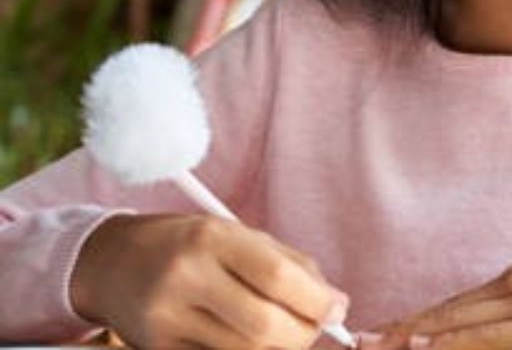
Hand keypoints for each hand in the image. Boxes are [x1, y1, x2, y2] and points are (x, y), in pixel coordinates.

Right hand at [69, 213, 348, 348]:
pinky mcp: (157, 349)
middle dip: (304, 334)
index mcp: (211, 239)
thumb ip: (292, 266)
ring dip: (279, 348)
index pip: (279, 278)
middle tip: (314, 327)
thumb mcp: (238, 235)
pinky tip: (249, 339)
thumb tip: (337, 306)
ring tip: (283, 332)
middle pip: (265, 327)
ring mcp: (166, 319)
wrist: (111, 262)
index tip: (337, 309)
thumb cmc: (190, 245)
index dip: (318, 301)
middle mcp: (185, 278)